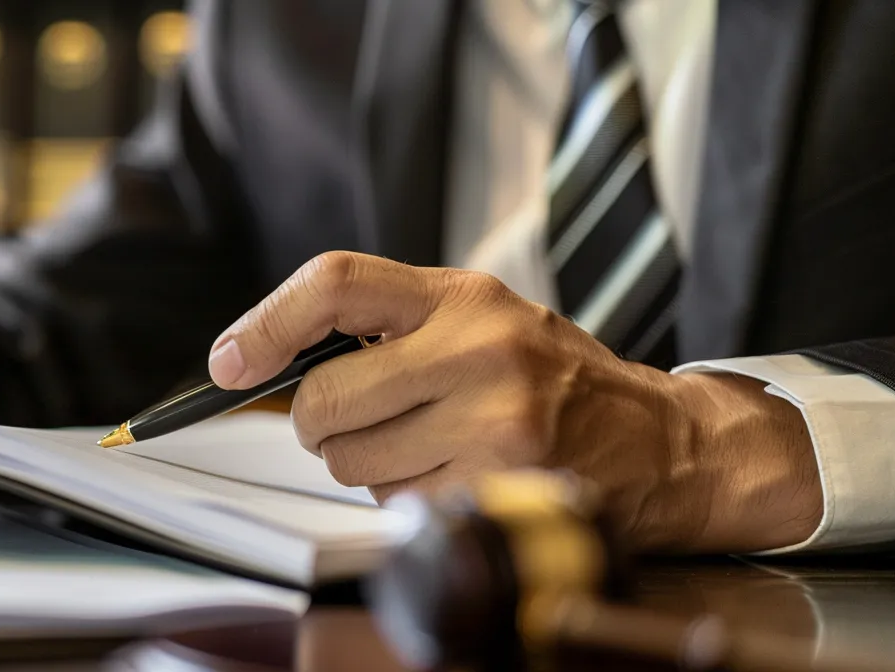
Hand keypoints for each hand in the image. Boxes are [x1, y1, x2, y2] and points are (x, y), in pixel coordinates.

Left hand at [209, 252, 821, 552]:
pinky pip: (396, 503)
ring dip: (371, 465)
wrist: (665, 441)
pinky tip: (460, 475)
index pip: (334, 283)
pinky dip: (411, 499)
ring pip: (350, 461)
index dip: (265, 323)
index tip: (228, 360)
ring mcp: (493, 418)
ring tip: (434, 444)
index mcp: (462, 295)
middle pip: (324, 398)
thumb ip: (392, 325)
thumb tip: (267, 354)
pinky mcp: (501, 482)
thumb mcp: (483, 319)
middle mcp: (479, 346)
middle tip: (373, 418)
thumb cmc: (555, 378)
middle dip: (326, 423)